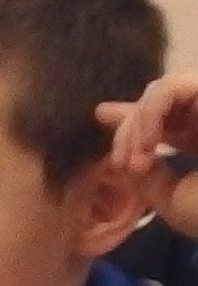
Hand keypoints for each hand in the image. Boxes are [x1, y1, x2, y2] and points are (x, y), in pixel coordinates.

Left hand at [98, 74, 197, 235]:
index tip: (113, 149)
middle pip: (158, 103)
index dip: (132, 125)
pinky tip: (148, 142)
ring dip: (138, 123)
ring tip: (136, 157)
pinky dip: (150, 111)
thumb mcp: (172, 199)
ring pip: (162, 91)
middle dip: (128, 130)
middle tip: (122, 164)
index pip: (164, 121)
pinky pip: (173, 86)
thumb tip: (122, 159)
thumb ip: (145, 177)